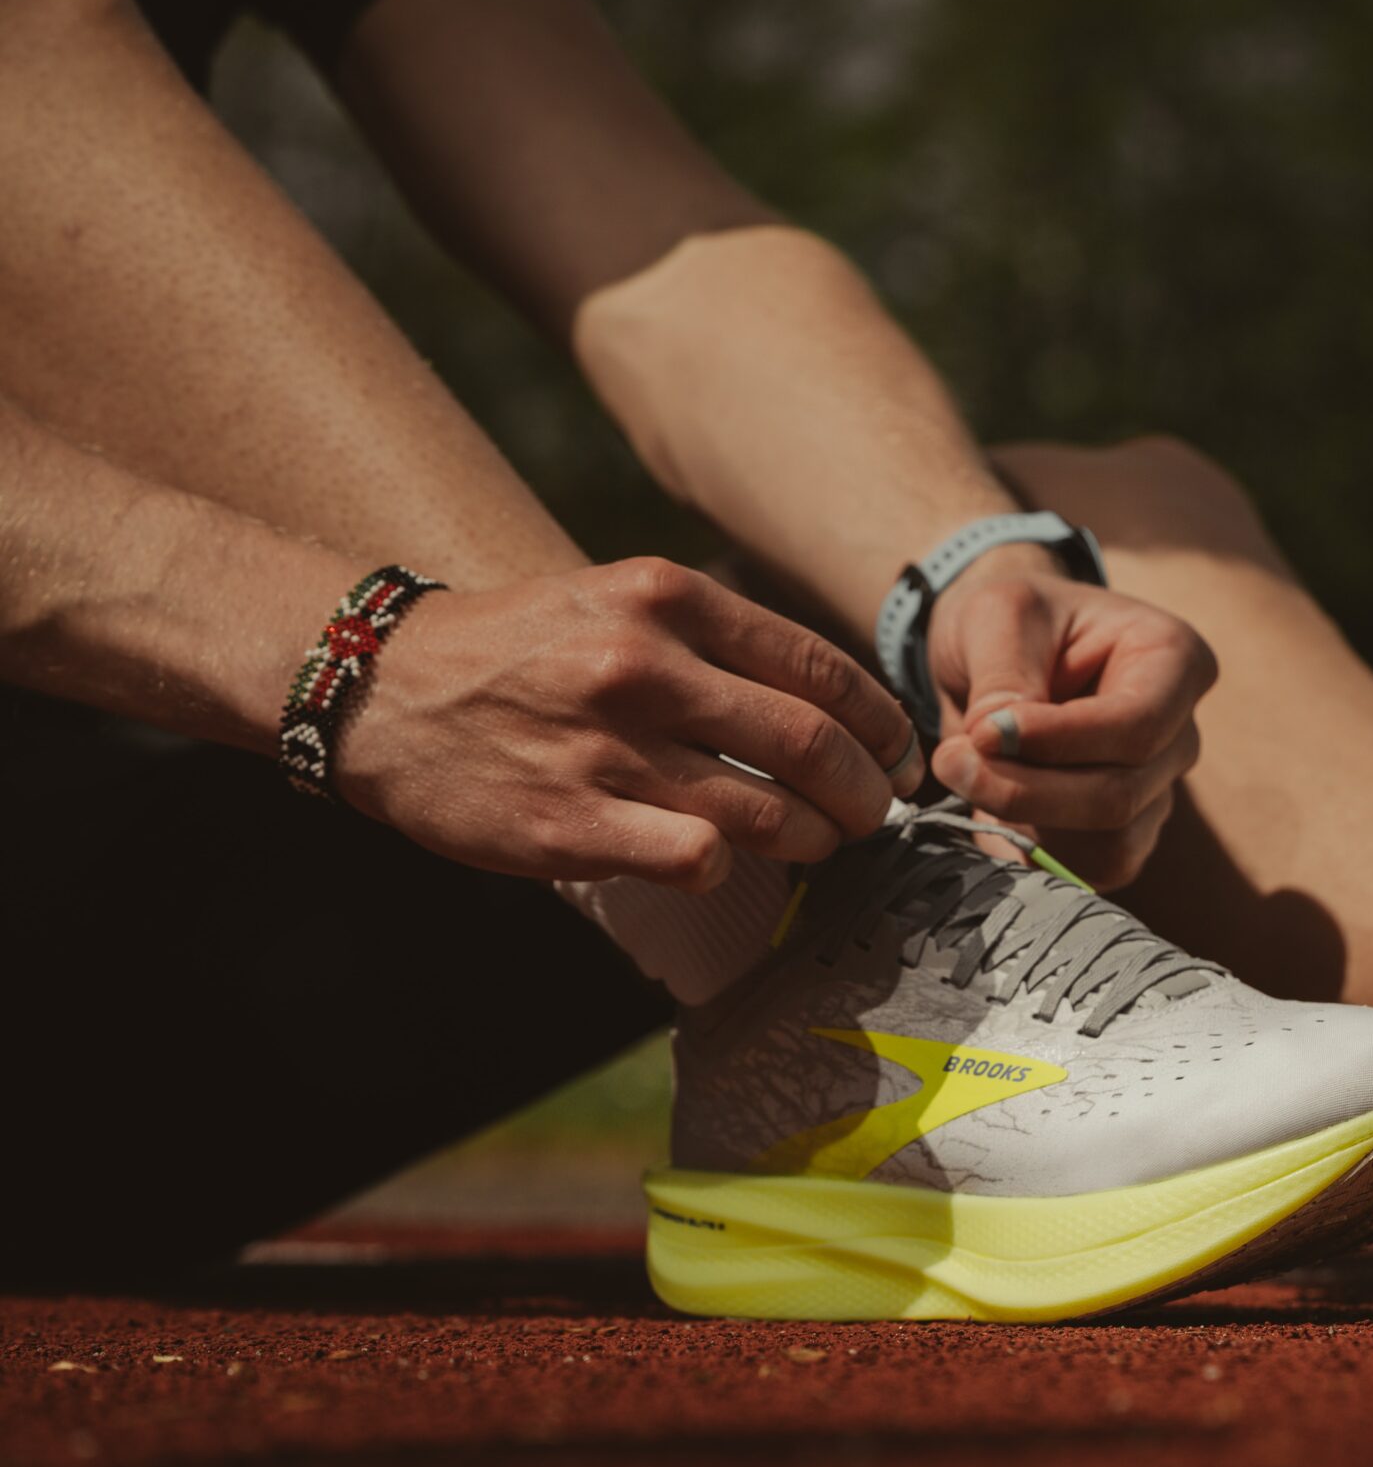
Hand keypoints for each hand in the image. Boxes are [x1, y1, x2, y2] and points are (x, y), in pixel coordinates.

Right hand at [338, 557, 921, 889]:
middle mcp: (642, 667)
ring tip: (819, 841)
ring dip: (815, 838)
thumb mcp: (618, 604)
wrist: (379, 687)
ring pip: (768, 812)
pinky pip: (697, 860)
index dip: (882, 723)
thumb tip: (833, 704)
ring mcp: (606, 750)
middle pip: (813, 744)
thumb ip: (718, 643)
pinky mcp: (570, 825)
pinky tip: (721, 859)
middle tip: (878, 812)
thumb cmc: (521, 650)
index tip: (900, 753)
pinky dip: (728, 867)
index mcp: (667, 600)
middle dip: (868, 792)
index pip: (821, 668)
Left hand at [926, 565, 1216, 888]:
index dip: (1060, 741)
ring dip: (1025, 821)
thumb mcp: (998, 616)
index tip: (981, 733)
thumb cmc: (1012, 619)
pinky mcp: (1121, 836)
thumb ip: (1003, 678)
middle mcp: (1179, 733)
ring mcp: (1156, 790)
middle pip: (1121, 793)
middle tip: (950, 761)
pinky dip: (1031, 848)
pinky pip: (1087, 870)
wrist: (1001, 650)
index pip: (1137, 725)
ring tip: (967, 775)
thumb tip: (995, 745)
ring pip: (1109, 844)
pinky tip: (990, 807)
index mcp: (1174, 660)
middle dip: (1025, 790)